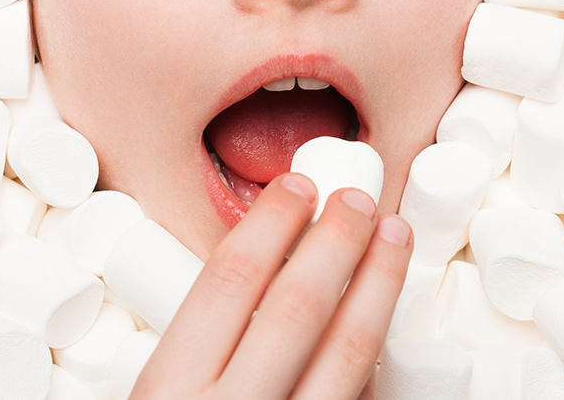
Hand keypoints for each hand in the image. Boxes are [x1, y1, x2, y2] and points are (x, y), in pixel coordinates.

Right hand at [131, 173, 414, 399]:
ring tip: (394, 236)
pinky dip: (376, 356)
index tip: (297, 185)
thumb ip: (190, 356)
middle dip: (337, 239)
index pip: (229, 281)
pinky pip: (361, 397)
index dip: (271, 222)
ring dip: (380, 284)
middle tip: (357, 198)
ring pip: (348, 352)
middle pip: (298, 306)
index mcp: (169, 392)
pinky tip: (386, 321)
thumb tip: (252, 271)